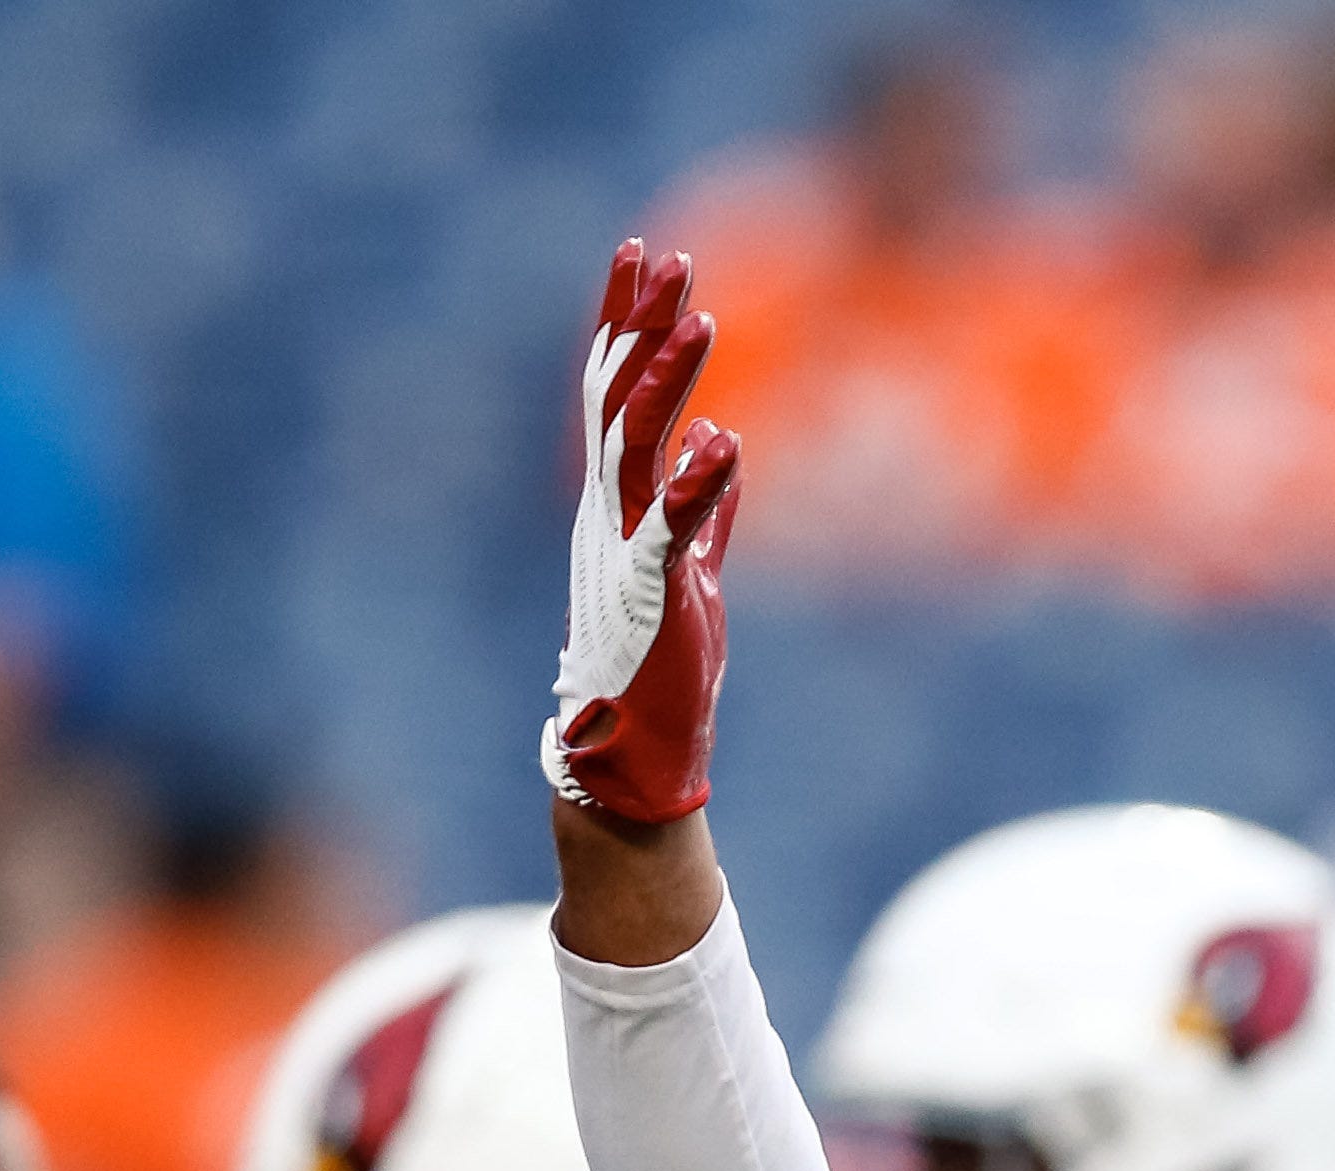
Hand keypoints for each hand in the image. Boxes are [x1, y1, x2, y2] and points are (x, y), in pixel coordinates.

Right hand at [543, 240, 738, 823]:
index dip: (627, 322)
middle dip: (641, 325)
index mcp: (619, 504)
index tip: (643, 256)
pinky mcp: (656, 595)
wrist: (634, 750)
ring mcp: (627, 550)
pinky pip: (673, 529)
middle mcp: (611, 515)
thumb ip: (702, 506)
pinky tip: (724, 441)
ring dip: (667, 380)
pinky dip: (697, 485)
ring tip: (701, 320)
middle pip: (618, 398)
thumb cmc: (660, 664)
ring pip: (637, 446)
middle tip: (666, 257)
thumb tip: (716, 442)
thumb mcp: (690, 567)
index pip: (616, 392)